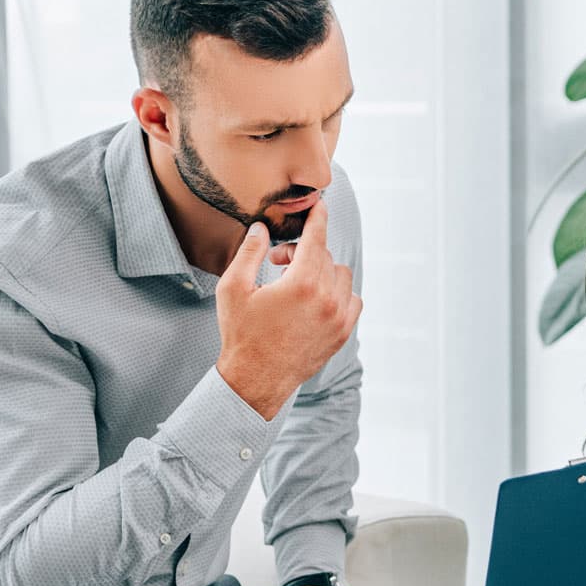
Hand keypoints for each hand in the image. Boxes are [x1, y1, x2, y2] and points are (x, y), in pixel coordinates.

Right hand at [216, 202, 362, 418]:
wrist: (255, 380)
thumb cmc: (241, 334)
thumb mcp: (233, 288)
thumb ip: (249, 252)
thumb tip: (261, 228)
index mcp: (301, 284)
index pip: (316, 237)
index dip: (317, 217)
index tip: (319, 205)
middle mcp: (327, 299)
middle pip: (324, 255)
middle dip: (302, 251)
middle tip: (278, 261)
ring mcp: (339, 318)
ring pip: (341, 275)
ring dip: (321, 270)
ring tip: (295, 282)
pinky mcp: (343, 333)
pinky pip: (352, 299)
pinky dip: (338, 292)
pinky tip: (316, 298)